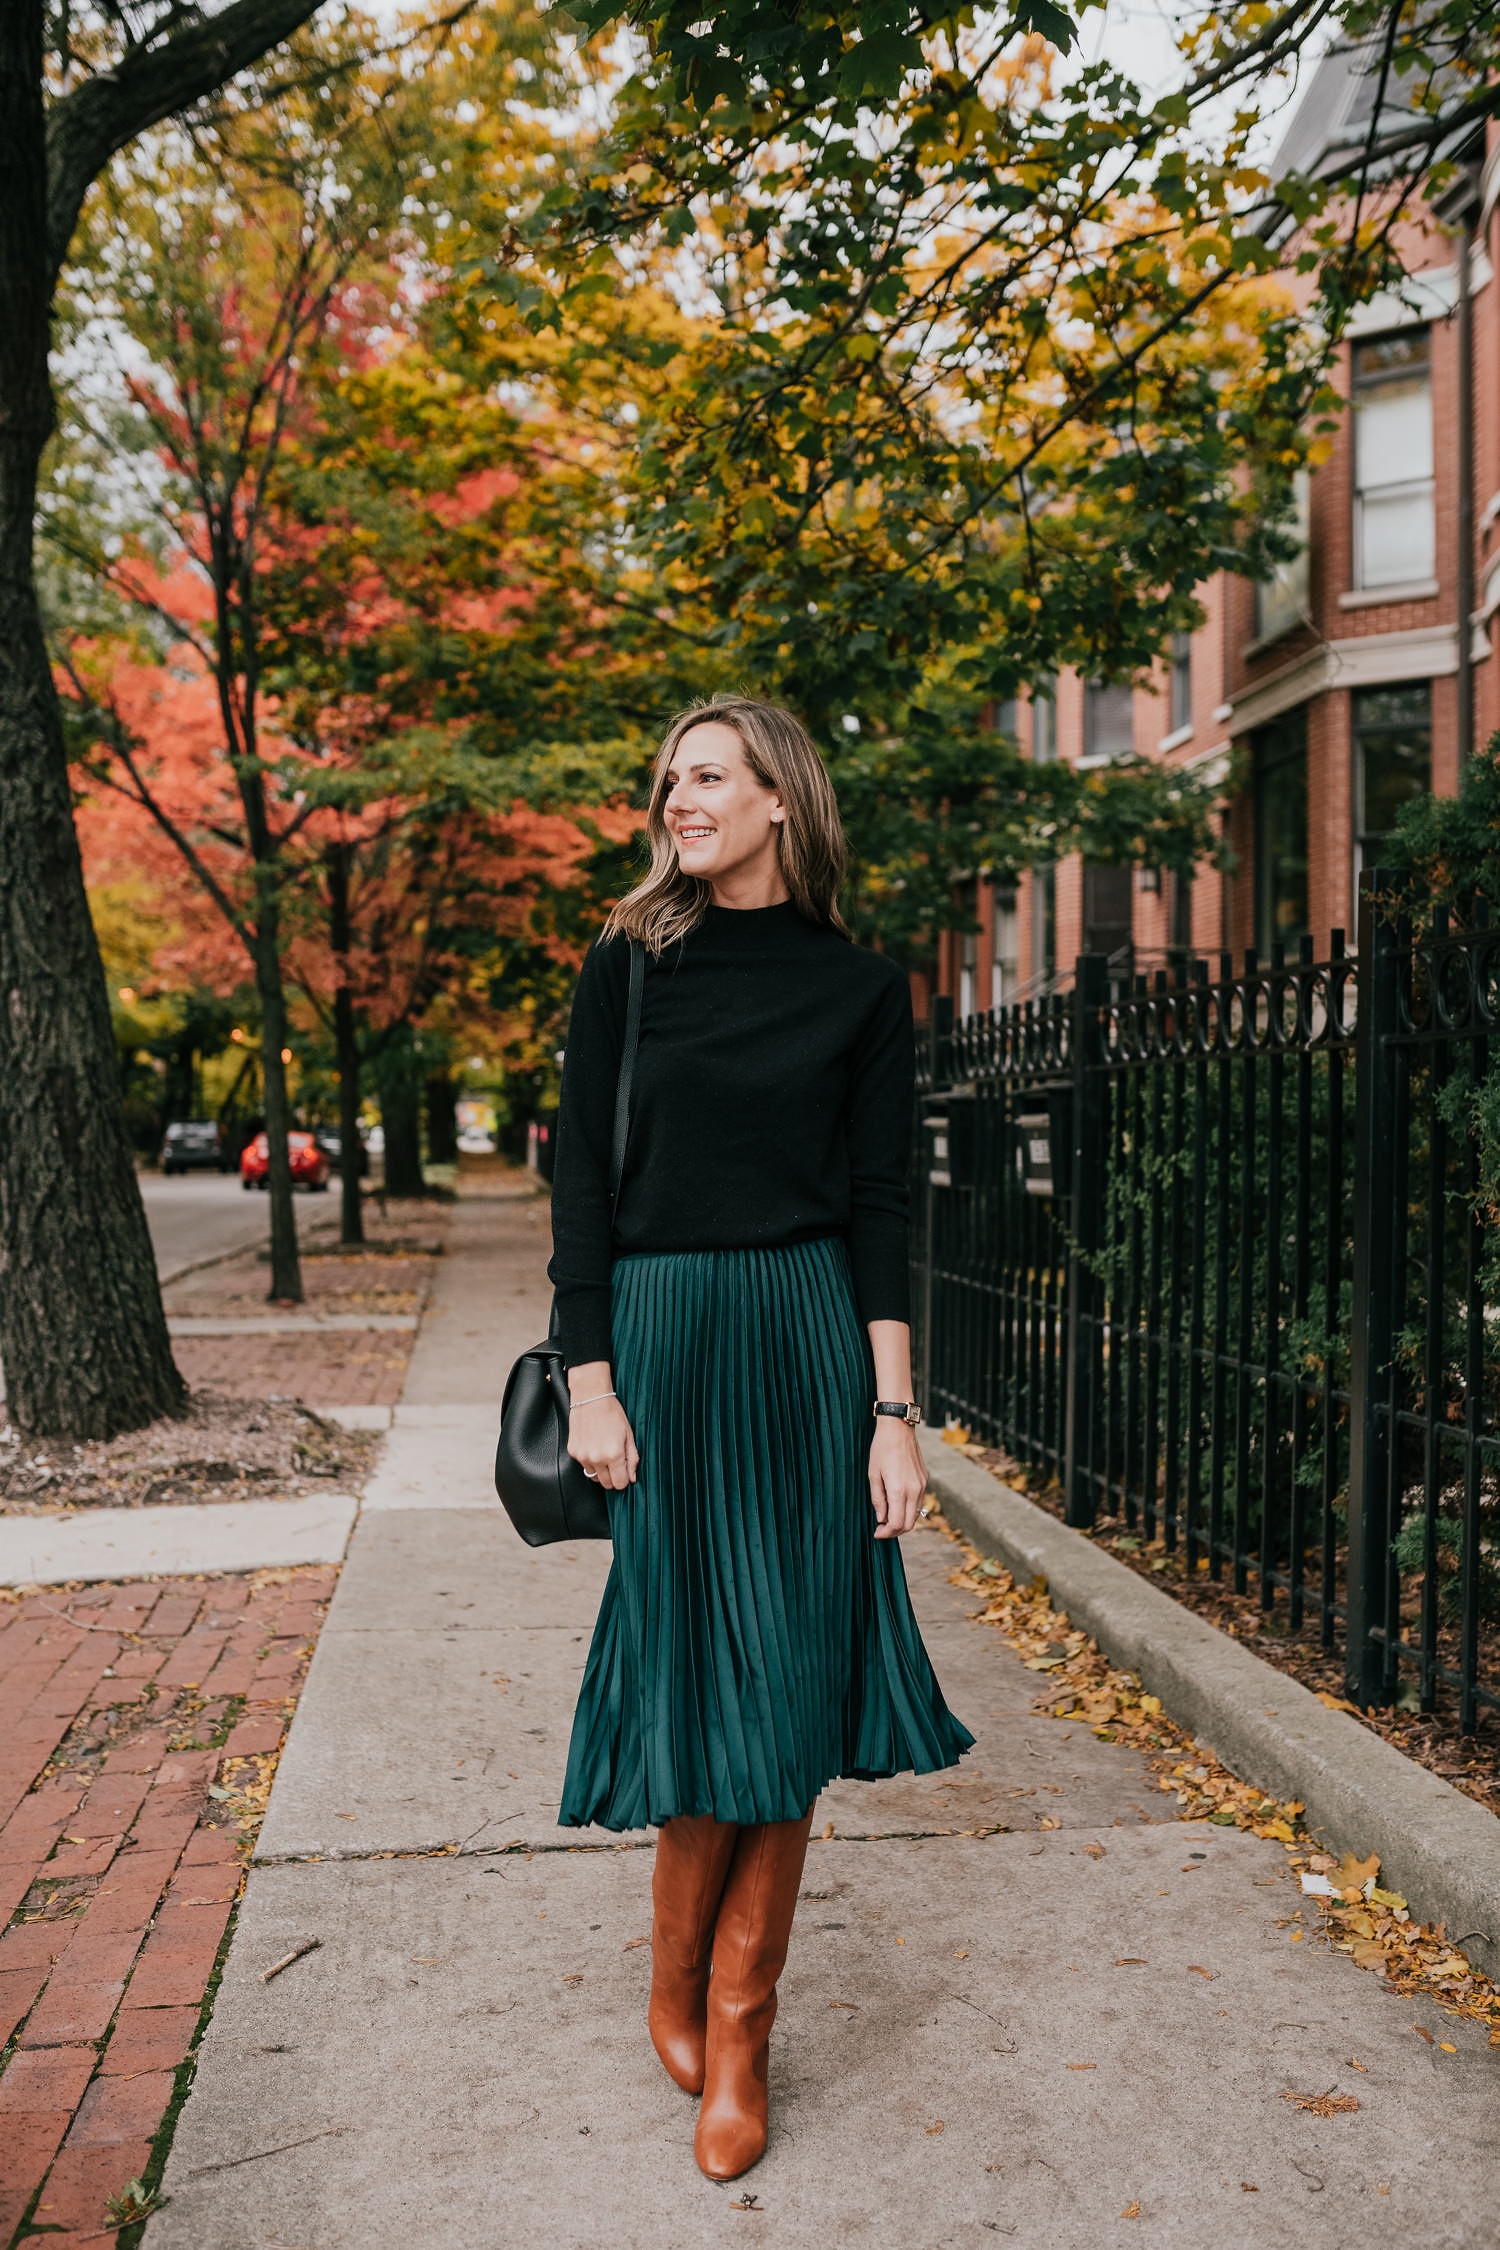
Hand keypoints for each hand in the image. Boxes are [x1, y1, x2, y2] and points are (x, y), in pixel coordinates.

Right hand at [567, 1395, 638, 1490]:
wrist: (591, 1397)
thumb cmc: (612, 1412)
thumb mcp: (628, 1435)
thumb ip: (632, 1458)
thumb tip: (632, 1478)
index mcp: (613, 1455)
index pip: (620, 1484)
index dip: (624, 1479)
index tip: (625, 1471)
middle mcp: (596, 1458)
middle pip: (606, 1484)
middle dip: (613, 1476)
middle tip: (616, 1461)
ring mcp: (583, 1456)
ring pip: (594, 1476)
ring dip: (600, 1470)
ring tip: (604, 1452)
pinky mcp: (573, 1451)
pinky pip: (583, 1465)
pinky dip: (589, 1460)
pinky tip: (594, 1445)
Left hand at [868, 1417, 927, 1538]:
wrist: (898, 1429)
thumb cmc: (881, 1449)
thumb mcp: (873, 1475)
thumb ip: (878, 1500)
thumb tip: (881, 1519)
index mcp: (899, 1490)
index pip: (896, 1524)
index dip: (886, 1533)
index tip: (876, 1533)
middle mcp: (914, 1490)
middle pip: (908, 1524)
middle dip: (894, 1531)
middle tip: (881, 1529)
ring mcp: (922, 1485)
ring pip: (915, 1514)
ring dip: (902, 1521)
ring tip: (888, 1517)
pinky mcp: (925, 1480)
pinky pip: (919, 1502)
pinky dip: (909, 1509)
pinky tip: (897, 1503)